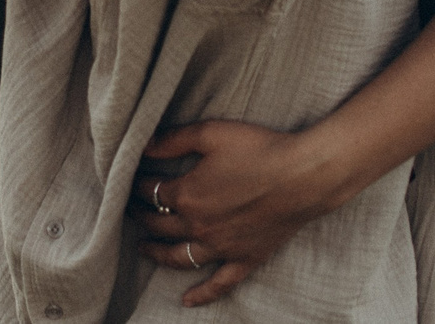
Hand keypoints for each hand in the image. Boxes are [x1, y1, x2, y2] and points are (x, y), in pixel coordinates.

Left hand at [131, 120, 333, 306]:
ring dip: (157, 254)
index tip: (131, 179)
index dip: (137, 185)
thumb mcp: (210, 134)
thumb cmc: (258, 149)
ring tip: (143, 247)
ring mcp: (221, 247)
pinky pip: (220, 284)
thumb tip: (143, 145)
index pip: (150, 192)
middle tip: (131, 210)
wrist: (303, 176)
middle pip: (159, 225)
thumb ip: (173, 140)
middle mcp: (199, 226)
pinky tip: (186, 301)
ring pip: (179, 257)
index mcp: (187, 195)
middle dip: (140, 216)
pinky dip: (201, 294)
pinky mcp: (245, 258)